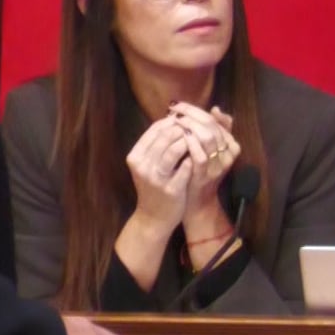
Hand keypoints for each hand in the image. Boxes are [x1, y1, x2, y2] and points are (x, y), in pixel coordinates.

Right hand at [124, 115, 192, 235]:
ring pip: (176, 148)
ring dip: (189, 141)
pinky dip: (194, 159)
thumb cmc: (153, 186)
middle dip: (183, 128)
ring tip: (198, 141)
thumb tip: (173, 116)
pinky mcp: (171, 189)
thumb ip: (156, 143)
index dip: (173, 121)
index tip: (186, 120)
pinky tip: (199, 157)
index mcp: (135, 156)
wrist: (153, 218)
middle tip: (195, 128)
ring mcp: (156, 178)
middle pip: (166, 135)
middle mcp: (143, 166)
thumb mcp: (147, 164)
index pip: (155, 129)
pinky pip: (186, 167)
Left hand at [171, 103, 238, 233]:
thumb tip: (216, 109)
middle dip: (191, 114)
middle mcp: (227, 155)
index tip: (180, 105)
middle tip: (175, 109)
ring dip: (189, 125)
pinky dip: (189, 143)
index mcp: (231, 146)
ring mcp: (217, 166)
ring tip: (175, 120)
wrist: (196, 203)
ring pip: (208, 137)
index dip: (196, 110)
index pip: (215, 120)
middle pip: (211, 125)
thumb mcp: (207, 150)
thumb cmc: (198, 173)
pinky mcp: (205, 176)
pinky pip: (200, 156)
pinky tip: (178, 136)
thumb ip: (214, 131)